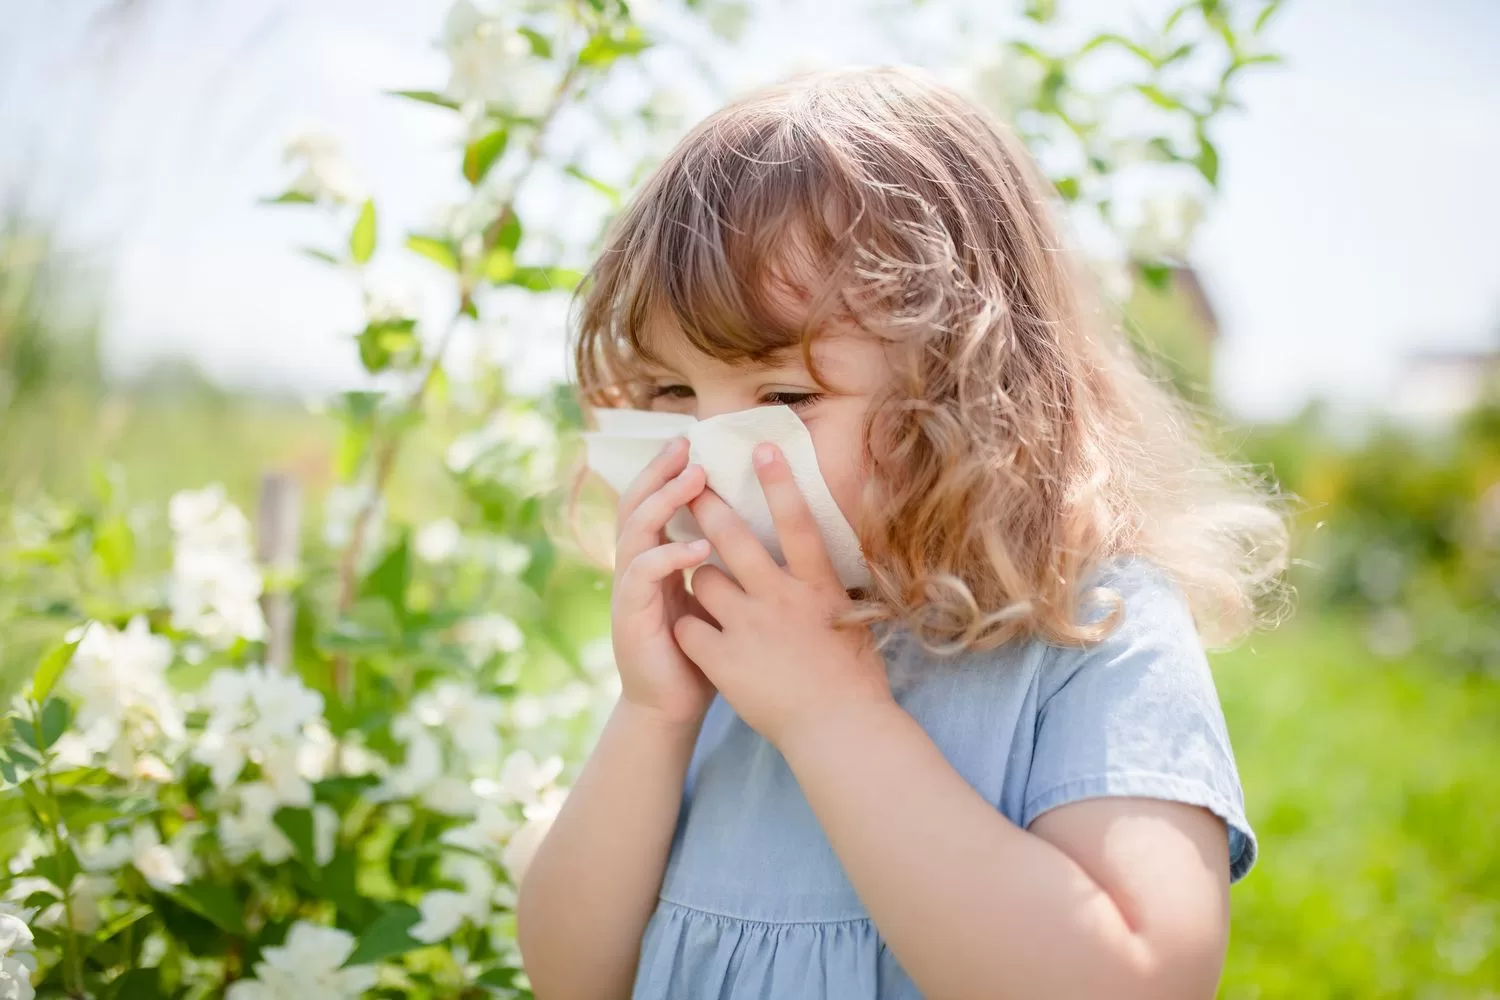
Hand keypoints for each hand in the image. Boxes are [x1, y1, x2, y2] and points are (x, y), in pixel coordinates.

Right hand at [609, 435, 716, 728]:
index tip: (693, 442)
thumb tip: (760, 525)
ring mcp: (628, 591)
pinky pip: (642, 577)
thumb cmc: (701, 652)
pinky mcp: (630, 618)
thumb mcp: (713, 598)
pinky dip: (668, 557)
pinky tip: (696, 548)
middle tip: (685, 444)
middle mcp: (635, 568)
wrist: (673, 708)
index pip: (654, 502)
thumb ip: (722, 564)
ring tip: (693, 480)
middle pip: (636, 505)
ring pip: (635, 532)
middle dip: (659, 472)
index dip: (667, 472)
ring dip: (664, 503)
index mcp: (654, 559)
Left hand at [671, 442, 894, 751]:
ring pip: (703, 579)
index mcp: (818, 586)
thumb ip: (830, 587)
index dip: (779, 482)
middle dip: (707, 506)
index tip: (760, 448)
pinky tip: (693, 635)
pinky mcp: (724, 659)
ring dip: (700, 577)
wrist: (838, 731)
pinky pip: (689, 626)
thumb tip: (823, 560)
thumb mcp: (853, 619)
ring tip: (706, 587)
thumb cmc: (854, 679)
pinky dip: (688, 627)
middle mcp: (781, 598)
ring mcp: (749, 627)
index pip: (797, 522)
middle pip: (734, 539)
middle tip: (690, 486)